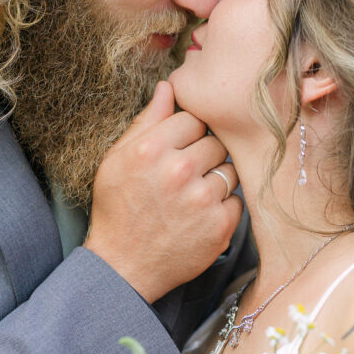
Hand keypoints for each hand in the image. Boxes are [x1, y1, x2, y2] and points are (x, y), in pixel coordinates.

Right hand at [84, 80, 242, 302]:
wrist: (122, 267)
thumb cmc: (117, 209)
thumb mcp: (117, 160)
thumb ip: (146, 122)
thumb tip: (169, 86)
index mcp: (152, 149)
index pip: (193, 118)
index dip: (186, 134)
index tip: (176, 151)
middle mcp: (179, 171)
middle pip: (216, 142)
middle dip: (203, 156)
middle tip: (183, 177)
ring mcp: (202, 200)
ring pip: (229, 170)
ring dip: (215, 181)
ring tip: (191, 198)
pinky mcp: (220, 227)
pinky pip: (236, 201)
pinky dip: (222, 208)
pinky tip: (199, 217)